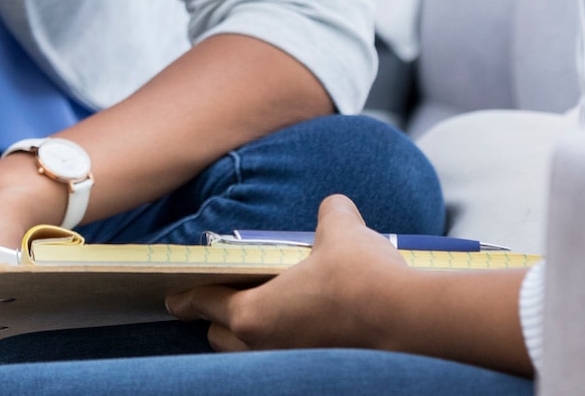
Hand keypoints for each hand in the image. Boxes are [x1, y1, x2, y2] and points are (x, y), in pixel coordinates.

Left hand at [166, 195, 410, 352]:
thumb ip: (329, 215)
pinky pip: (285, 362)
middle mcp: (264, 349)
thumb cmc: (365, 278)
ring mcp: (290, 368)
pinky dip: (285, 347)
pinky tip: (305, 329)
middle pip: (223, 336)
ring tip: (265, 313)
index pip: (204, 303)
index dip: (187, 296)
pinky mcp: (318, 375)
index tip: (174, 297)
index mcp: (253, 314)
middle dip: (218, 318)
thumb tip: (333, 208)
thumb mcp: (342, 230)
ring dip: (251, 336)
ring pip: (252, 356)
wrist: (410, 323)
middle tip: (221, 298)